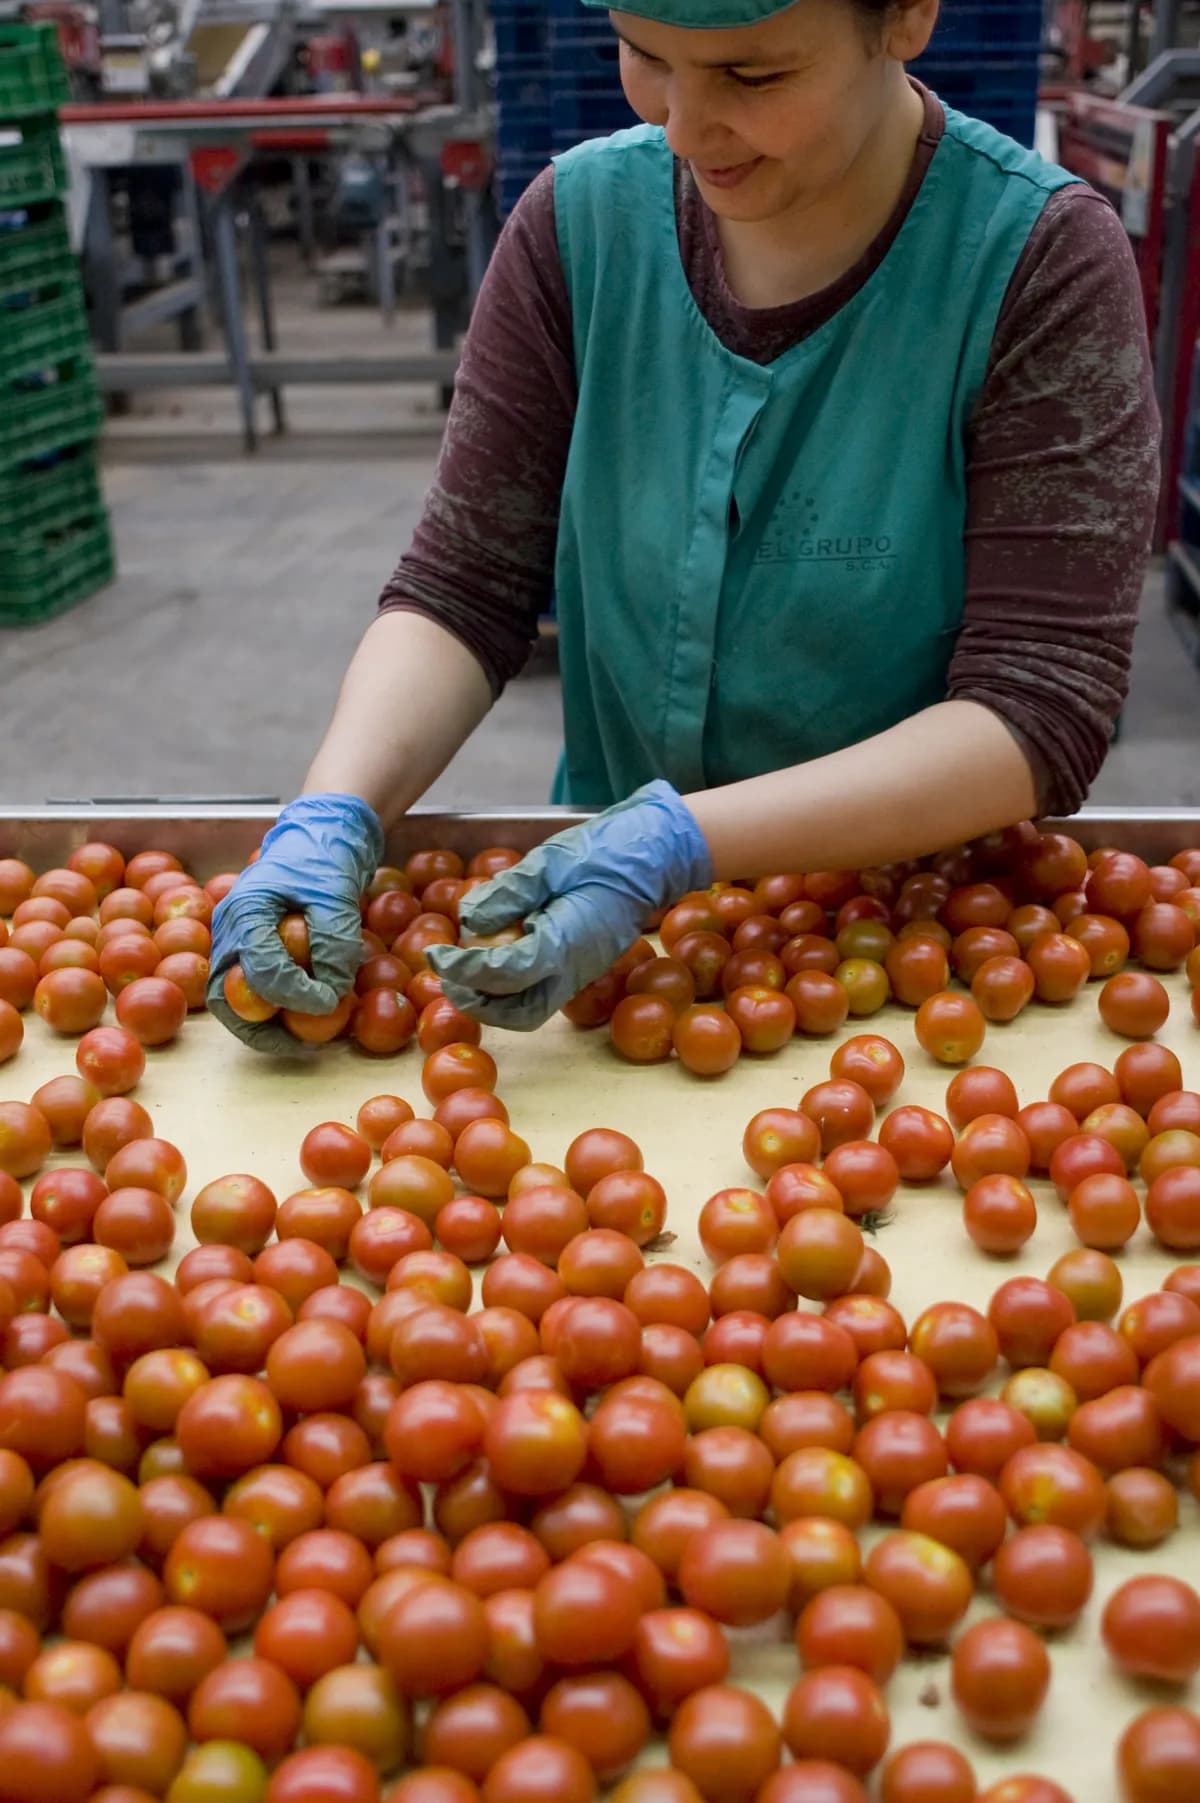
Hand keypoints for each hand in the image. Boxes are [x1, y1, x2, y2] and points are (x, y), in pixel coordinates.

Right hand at [206, 793, 383, 1053]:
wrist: (319, 833)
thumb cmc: (325, 858)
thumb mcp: (336, 895)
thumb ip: (334, 943)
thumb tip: (333, 995)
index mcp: (245, 910)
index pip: (260, 969)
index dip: (295, 995)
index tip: (331, 1003)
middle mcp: (228, 928)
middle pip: (227, 995)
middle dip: (262, 1028)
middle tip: (303, 1046)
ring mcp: (232, 939)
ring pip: (230, 998)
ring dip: (262, 1025)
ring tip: (301, 1042)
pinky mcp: (246, 946)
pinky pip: (247, 987)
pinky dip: (270, 1007)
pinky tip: (303, 1017)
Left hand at [429, 781, 712, 1029]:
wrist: (655, 855)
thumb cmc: (605, 853)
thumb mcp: (549, 862)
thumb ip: (508, 894)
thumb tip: (468, 921)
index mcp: (567, 942)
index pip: (506, 974)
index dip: (466, 969)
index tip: (437, 954)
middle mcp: (576, 968)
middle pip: (520, 1013)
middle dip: (477, 1003)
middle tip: (445, 977)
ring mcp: (582, 971)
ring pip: (532, 1009)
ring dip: (492, 1003)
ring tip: (461, 976)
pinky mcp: (581, 965)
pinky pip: (542, 991)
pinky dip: (510, 990)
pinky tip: (491, 963)